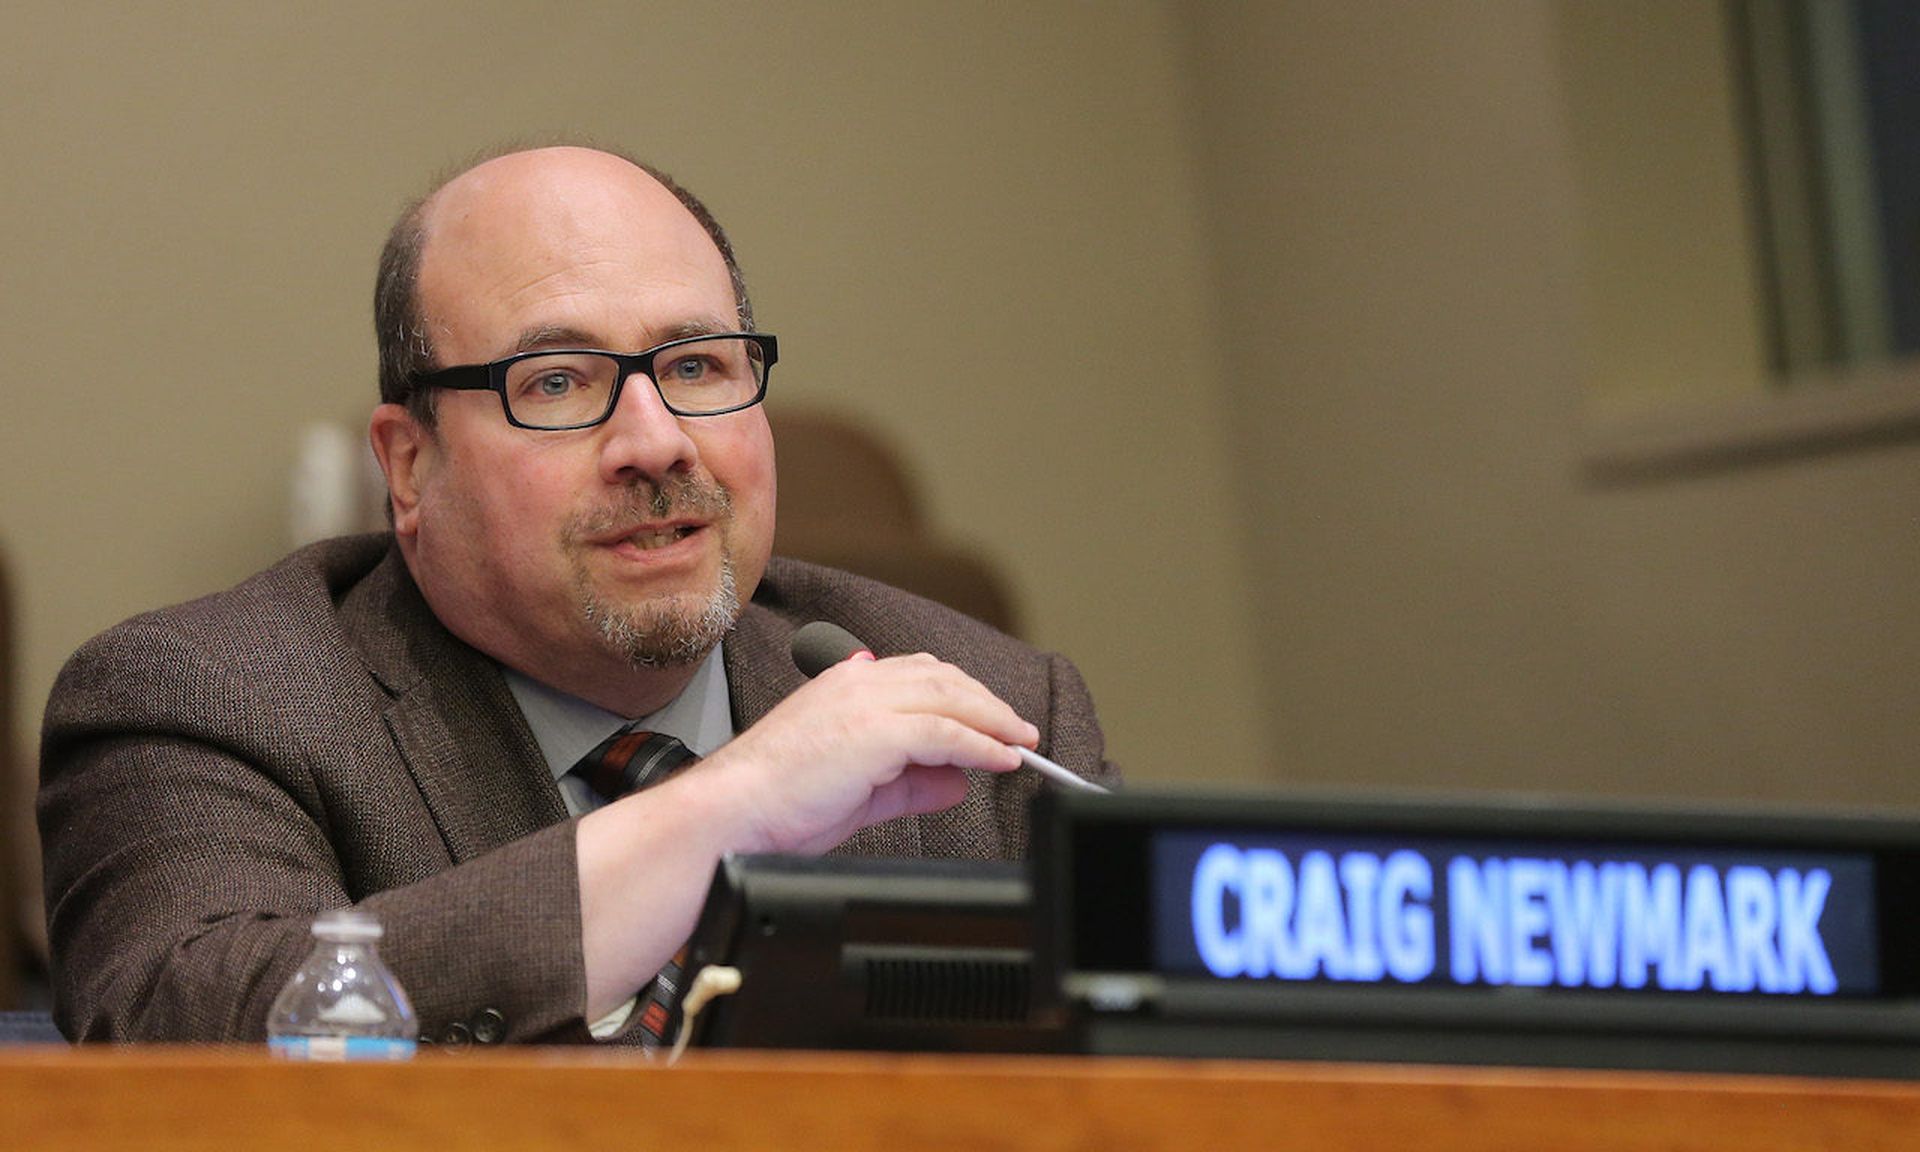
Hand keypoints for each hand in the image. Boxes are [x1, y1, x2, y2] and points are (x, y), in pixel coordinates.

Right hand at [694, 653, 1038, 854]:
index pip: (920, 674)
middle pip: (944, 678)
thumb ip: (911, 780)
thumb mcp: (861, 788)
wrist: (734, 813)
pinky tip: (1001, 760)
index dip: (964, 694)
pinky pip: (946, 732)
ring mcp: (866, 702)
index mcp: (846, 684)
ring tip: (1021, 743)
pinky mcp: (876, 732)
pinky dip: (981, 745)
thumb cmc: (777, 803)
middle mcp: (858, 681)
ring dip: (993, 721)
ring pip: (951, 698)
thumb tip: (957, 780)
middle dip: (987, 704)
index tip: (992, 720)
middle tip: (1019, 731)